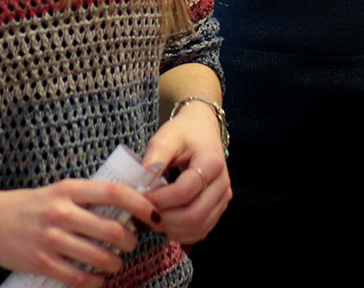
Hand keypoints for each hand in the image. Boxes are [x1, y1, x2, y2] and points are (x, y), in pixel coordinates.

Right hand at [0, 179, 155, 287]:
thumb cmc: (27, 206)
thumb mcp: (57, 192)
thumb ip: (86, 199)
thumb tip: (124, 208)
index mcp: (68, 189)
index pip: (114, 192)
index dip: (139, 203)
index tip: (152, 214)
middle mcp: (62, 212)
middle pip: (112, 229)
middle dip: (130, 241)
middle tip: (130, 244)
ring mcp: (52, 238)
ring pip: (100, 256)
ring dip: (115, 264)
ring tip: (114, 263)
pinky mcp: (42, 262)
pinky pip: (79, 278)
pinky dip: (95, 282)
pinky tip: (98, 279)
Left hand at [141, 101, 230, 243]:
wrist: (203, 130)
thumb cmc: (183, 132)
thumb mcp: (166, 136)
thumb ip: (154, 157)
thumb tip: (140, 183)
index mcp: (211, 162)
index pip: (185, 191)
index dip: (160, 199)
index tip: (141, 195)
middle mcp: (222, 184)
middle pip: (194, 215)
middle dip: (164, 219)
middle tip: (144, 212)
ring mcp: (223, 199)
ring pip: (198, 228)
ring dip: (171, 229)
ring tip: (152, 217)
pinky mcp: (218, 209)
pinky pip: (200, 231)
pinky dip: (180, 233)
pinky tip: (165, 223)